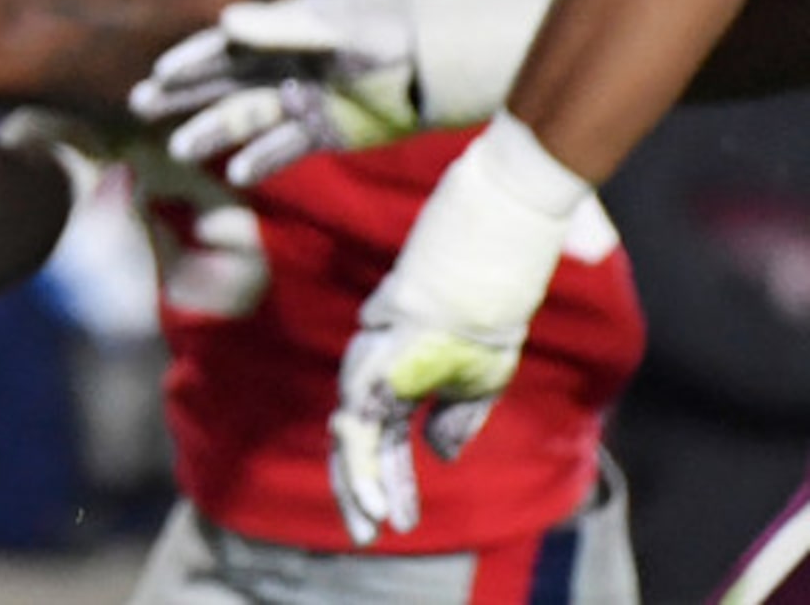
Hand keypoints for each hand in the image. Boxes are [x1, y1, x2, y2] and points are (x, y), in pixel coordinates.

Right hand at [129, 0, 421, 187]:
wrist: (443, 63)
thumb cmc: (389, 31)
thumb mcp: (337, 27)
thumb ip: (282, 29)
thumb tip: (223, 23)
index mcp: (282, 32)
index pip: (226, 46)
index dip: (191, 59)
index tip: (158, 73)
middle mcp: (284, 65)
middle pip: (224, 82)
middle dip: (183, 94)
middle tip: (139, 105)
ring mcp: (303, 100)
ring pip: (247, 118)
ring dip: (214, 132)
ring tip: (179, 148)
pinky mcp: (325, 132)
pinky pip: (284, 148)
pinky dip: (260, 159)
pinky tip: (237, 174)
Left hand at [328, 269, 514, 543]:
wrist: (473, 293)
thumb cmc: (478, 328)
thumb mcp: (476, 386)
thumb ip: (456, 421)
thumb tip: (438, 455)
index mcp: (398, 386)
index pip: (387, 444)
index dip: (392, 481)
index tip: (403, 521)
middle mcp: (373, 383)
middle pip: (356, 446)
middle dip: (358, 491)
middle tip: (363, 535)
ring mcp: (366, 379)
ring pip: (350, 443)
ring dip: (357, 488)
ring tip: (368, 528)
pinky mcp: (367, 380)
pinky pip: (356, 432)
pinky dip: (361, 469)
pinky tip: (372, 501)